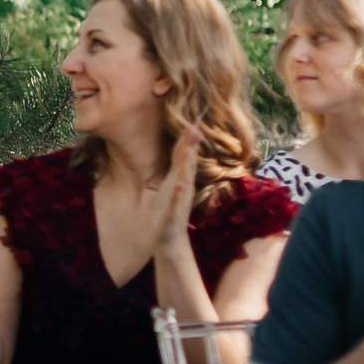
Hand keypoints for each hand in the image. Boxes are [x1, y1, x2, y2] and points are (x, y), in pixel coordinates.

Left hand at [141, 127, 203, 263]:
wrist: (170, 241)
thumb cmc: (169, 210)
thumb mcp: (173, 184)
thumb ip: (178, 165)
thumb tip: (183, 146)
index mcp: (180, 180)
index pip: (184, 157)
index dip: (187, 140)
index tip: (192, 122)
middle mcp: (183, 188)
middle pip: (186, 164)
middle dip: (190, 146)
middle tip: (194, 128)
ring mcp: (179, 201)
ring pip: (183, 180)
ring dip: (186, 166)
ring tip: (187, 150)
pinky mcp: (172, 215)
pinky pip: (176, 202)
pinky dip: (178, 193)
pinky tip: (179, 184)